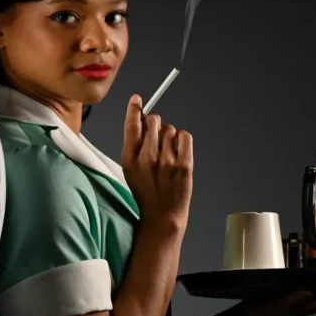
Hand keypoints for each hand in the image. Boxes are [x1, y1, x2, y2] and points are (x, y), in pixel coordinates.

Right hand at [120, 93, 193, 229]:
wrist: (162, 216)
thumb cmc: (146, 192)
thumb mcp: (130, 170)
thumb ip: (134, 145)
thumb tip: (141, 118)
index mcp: (130, 159)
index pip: (132, 126)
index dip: (134, 109)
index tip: (137, 99)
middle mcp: (147, 158)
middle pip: (153, 121)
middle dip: (156, 123)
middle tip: (158, 137)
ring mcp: (166, 161)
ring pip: (170, 129)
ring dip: (169, 135)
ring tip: (168, 153)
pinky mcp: (184, 165)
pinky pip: (184, 136)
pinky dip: (183, 139)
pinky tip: (179, 150)